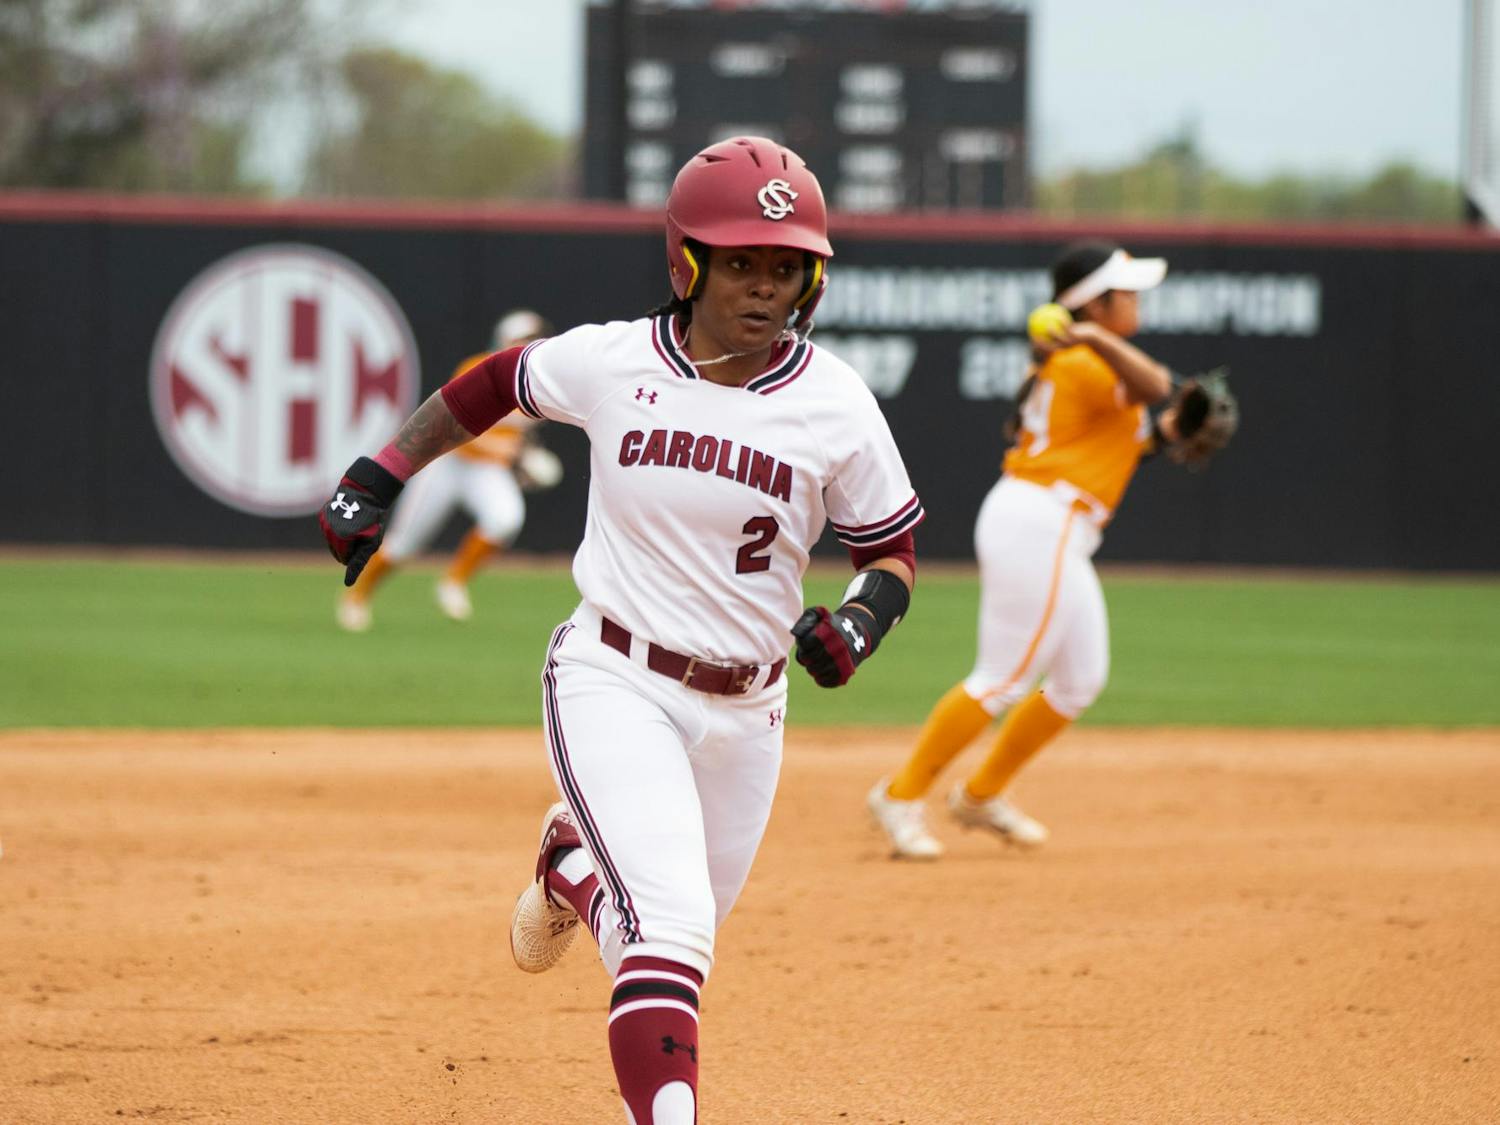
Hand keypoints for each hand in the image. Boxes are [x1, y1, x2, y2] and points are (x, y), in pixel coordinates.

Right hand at [317, 457, 404, 585]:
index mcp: (340, 539)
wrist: (365, 493)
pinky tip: (348, 520)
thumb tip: (348, 584)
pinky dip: (337, 530)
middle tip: (361, 534)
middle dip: (349, 548)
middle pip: (337, 553)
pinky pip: (329, 531)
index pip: (345, 560)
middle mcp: (328, 531)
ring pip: (332, 542)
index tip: (359, 554)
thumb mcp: (371, 543)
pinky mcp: (322, 516)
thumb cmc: (372, 520)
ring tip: (355, 526)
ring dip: (343, 539)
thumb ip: (359, 563)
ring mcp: (323, 523)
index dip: (356, 556)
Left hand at [791, 606, 873, 687]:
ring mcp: (842, 661)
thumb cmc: (832, 625)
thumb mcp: (820, 614)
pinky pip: (828, 681)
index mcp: (829, 632)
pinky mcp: (846, 672)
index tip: (807, 643)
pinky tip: (821, 673)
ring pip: (816, 672)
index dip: (803, 645)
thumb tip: (796, 633)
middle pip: (809, 659)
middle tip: (809, 655)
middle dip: (806, 658)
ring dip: (812, 668)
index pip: (805, 644)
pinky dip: (821, 679)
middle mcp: (836, 646)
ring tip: (815, 663)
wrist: (858, 634)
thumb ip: (806, 620)